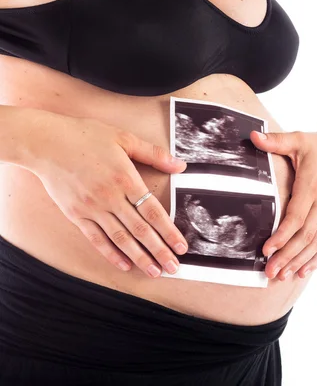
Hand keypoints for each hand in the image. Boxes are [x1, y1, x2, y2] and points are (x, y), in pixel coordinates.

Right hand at [28, 114, 188, 277]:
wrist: (44, 142)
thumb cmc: (85, 136)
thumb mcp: (124, 138)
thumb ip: (154, 154)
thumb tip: (180, 165)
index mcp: (125, 178)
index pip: (153, 211)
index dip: (169, 231)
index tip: (181, 246)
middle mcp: (110, 197)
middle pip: (140, 230)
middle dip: (159, 251)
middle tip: (173, 267)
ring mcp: (92, 208)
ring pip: (120, 238)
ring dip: (139, 257)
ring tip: (154, 271)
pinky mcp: (76, 214)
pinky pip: (96, 239)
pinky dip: (111, 254)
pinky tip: (124, 265)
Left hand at [250, 129, 316, 279]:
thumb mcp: (298, 139)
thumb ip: (276, 141)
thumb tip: (252, 136)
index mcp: (312, 186)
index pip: (296, 218)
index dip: (281, 236)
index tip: (266, 250)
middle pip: (305, 236)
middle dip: (287, 256)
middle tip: (269, 272)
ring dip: (300, 261)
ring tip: (282, 276)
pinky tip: (304, 271)